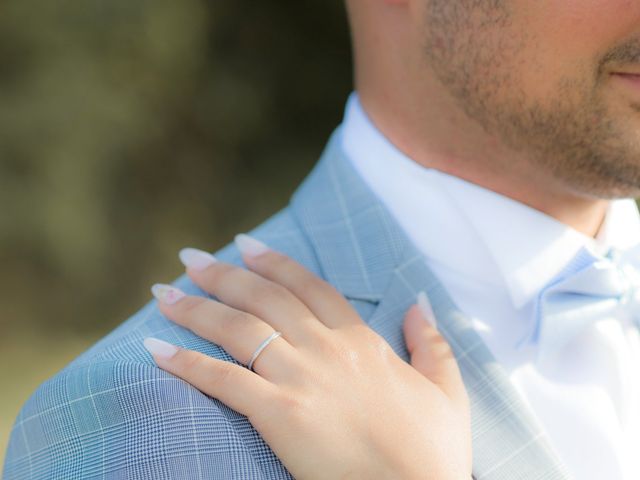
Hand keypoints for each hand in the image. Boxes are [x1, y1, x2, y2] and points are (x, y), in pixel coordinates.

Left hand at [143, 234, 471, 479]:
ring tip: (162, 293)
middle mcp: (325, 349)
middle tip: (190, 256)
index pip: (309, 286)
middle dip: (223, 274)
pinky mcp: (279, 414)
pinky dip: (187, 363)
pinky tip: (157, 350)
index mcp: (360, 340)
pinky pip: (224, 381)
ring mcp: (300, 379)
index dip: (274, 263)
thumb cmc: (432, 449)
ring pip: (238, 330)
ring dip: (196, 308)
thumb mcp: (445, 388)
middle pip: (264, 298)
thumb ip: (432, 341)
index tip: (245, 244)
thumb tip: (420, 303)